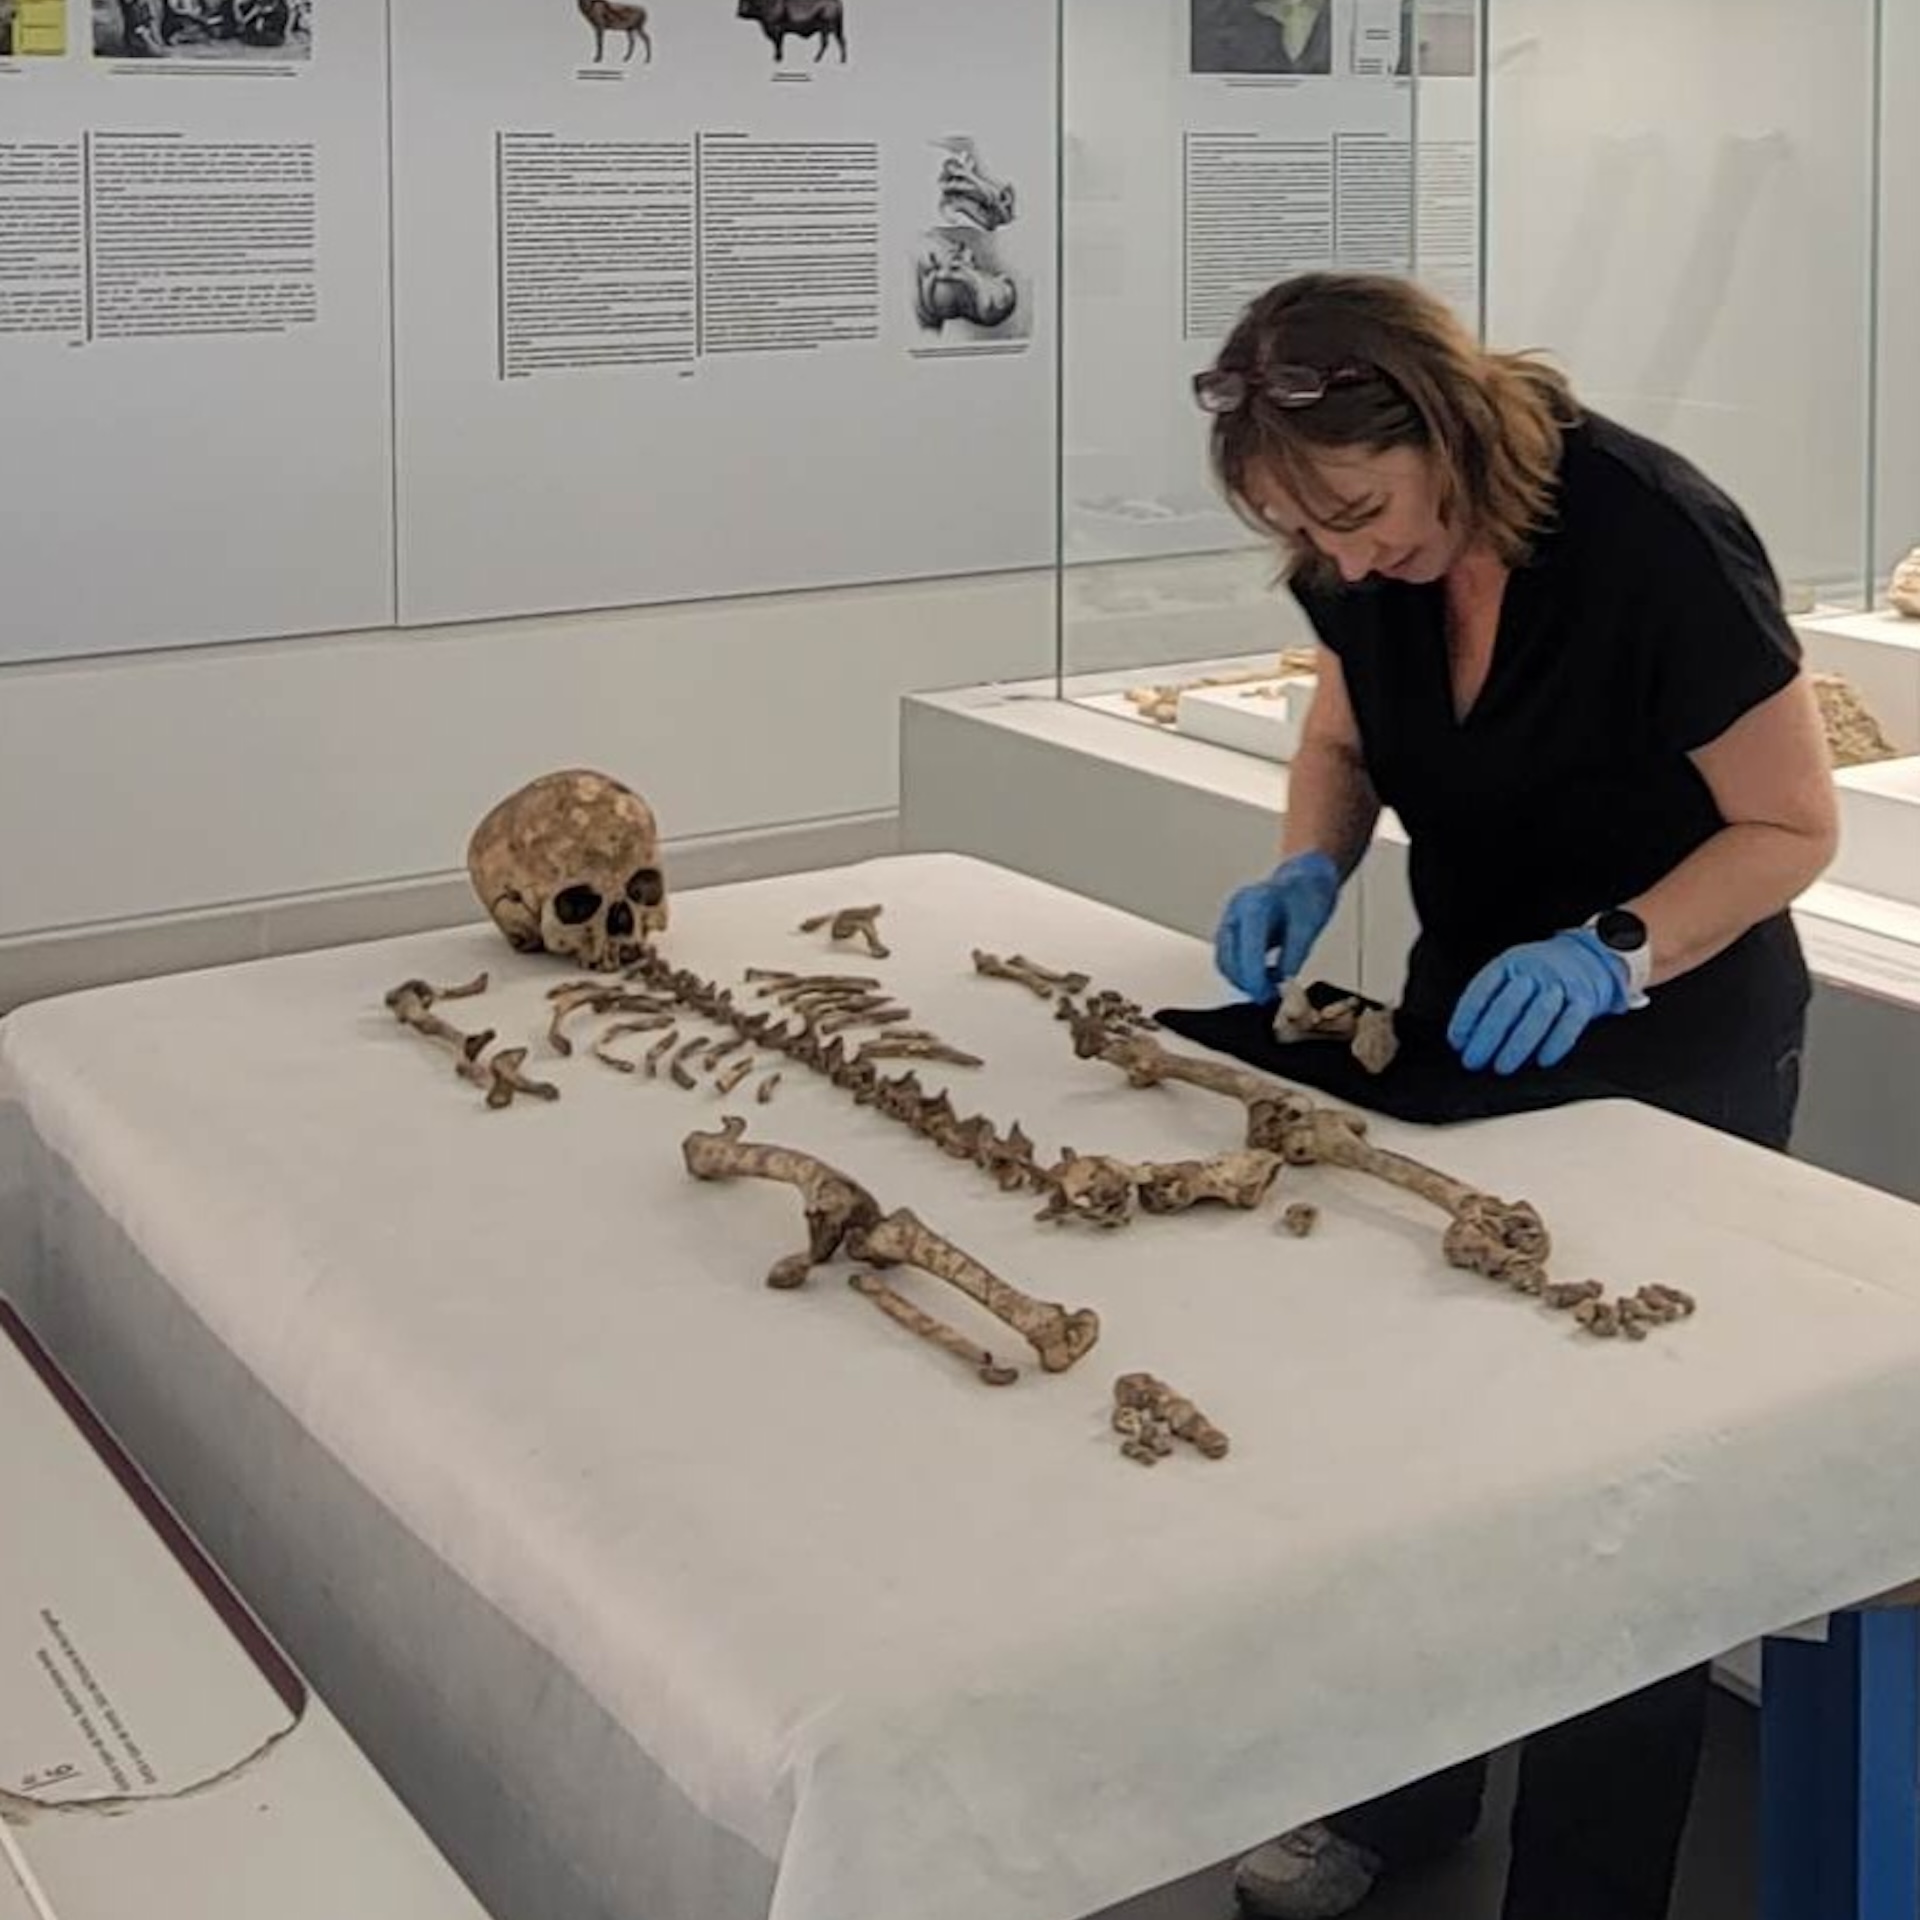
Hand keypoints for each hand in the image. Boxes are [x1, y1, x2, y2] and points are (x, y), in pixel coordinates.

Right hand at [1213, 851, 1340, 999]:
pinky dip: (1241, 972)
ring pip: (1224, 960)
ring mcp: (1231, 919)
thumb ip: (1294, 954)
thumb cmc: (1307, 891)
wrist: (1304, 878)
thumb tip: (1283, 982)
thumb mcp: (1310, 923)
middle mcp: (1236, 910)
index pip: (1246, 950)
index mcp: (1255, 904)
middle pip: (1228, 957)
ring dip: (1242, 979)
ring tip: (1267, 987)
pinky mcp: (1232, 930)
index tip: (1266, 994)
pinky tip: (1261, 976)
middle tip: (1268, 996)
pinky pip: (1228, 957)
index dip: (1254, 978)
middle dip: (1246, 982)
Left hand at [1447, 928, 1633, 1073]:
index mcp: (1509, 963)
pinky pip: (1571, 1023)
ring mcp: (1560, 984)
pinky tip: (1542, 1061)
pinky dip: (1556, 1043)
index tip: (1457, 1042)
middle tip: (1474, 1061)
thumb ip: (1489, 1000)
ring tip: (1502, 1067)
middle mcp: (1534, 971)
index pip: (1482, 989)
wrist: (1589, 956)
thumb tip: (1463, 1039)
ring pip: (1538, 1014)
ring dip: (1518, 1044)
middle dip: (1487, 1037)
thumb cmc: (1539, 975)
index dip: (1467, 1017)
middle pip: (1507, 1004)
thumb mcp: (1511, 974)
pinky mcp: (1584, 1000)